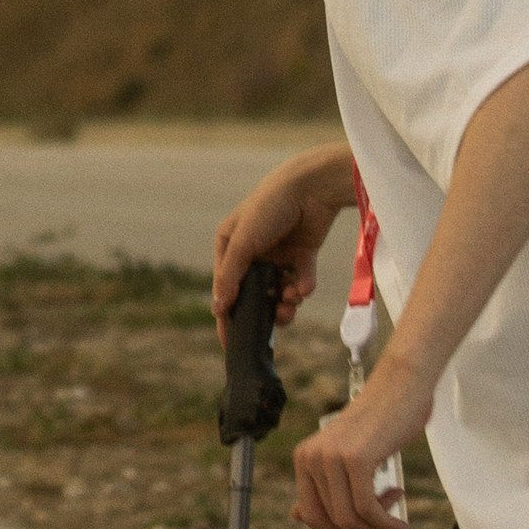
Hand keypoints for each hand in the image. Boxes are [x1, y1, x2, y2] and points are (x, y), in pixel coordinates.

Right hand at [210, 146, 351, 330]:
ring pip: (279, 291)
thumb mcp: (243, 242)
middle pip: (255, 293)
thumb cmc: (269, 207)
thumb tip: (217, 308)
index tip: (231, 341)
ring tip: (291, 302)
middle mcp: (253, 251)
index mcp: (230, 244)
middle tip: (274, 320)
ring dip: (286, 301)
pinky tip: (303, 286)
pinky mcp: (302, 255)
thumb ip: (230, 276)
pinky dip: (303, 285)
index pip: (225, 286)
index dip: (228, 314)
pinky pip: (300, 280)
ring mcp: (278, 254)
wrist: (311, 187)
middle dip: (265, 309)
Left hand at [291, 353, 434, 528]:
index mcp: (304, 457)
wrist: (402, 386)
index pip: (309, 514)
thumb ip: (323, 483)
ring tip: (397, 520)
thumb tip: (297, 516)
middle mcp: (311, 458)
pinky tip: (401, 521)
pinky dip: (386, 523)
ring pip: (350, 518)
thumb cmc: (381, 421)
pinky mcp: (355, 459)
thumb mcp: (346, 454)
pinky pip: (368, 508)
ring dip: (378, 528)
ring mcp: (331, 458)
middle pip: (329, 520)